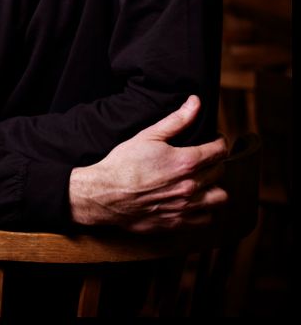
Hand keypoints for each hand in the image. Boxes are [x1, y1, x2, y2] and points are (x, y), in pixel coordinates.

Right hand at [69, 96, 227, 231]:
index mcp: (185, 161)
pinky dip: (206, 210)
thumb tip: (195, 102)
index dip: (219, 142)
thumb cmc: (124, 163)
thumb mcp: (149, 135)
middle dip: (216, 161)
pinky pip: (206, 219)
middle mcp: (190, 185)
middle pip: (220, 172)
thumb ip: (177, 119)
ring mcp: (186, 207)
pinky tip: (196, 201)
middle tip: (205, 157)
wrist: (106, 193)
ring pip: (220, 198)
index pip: (219, 151)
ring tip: (205, 181)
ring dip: (216, 187)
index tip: (215, 140)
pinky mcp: (178, 223)